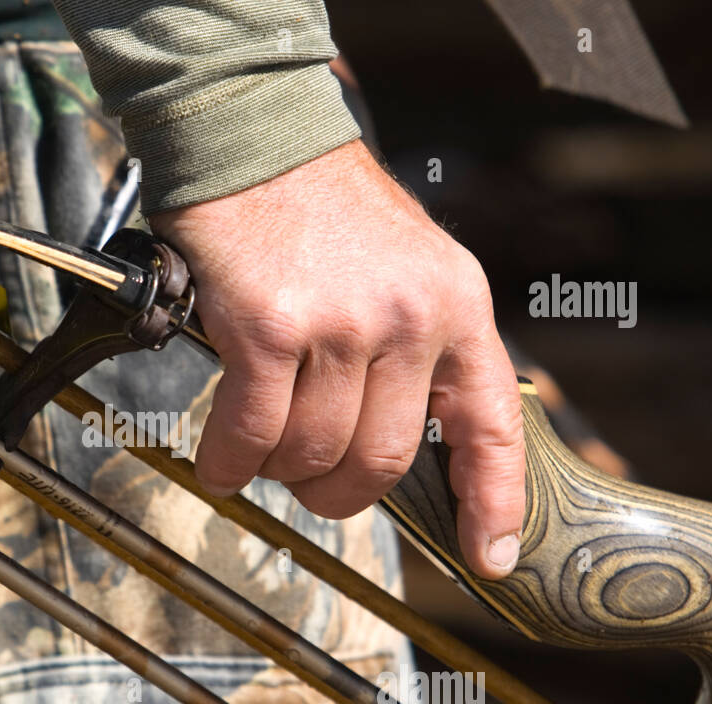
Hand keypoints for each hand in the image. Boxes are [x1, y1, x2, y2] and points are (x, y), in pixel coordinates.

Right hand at [150, 139, 524, 578]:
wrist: (254, 139)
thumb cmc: (321, 207)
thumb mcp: (405, 266)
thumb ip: (415, 347)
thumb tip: (394, 441)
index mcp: (457, 305)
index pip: (491, 423)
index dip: (493, 502)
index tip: (490, 557)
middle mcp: (410, 318)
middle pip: (382, 459)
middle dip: (340, 494)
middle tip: (311, 487)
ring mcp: (342, 324)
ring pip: (313, 452)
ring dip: (279, 472)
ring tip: (258, 453)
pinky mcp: (272, 329)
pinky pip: (254, 433)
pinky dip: (231, 461)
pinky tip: (218, 461)